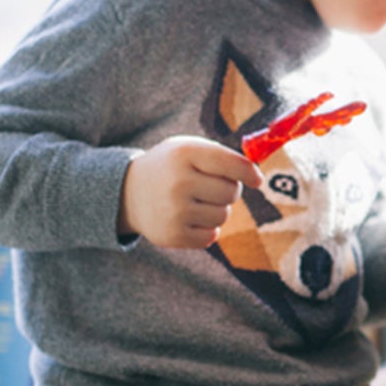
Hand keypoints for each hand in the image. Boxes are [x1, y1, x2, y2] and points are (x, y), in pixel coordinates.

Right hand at [118, 136, 263, 247]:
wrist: (128, 193)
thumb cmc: (170, 168)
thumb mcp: (188, 149)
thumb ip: (222, 157)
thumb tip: (256, 177)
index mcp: (184, 154)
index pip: (231, 164)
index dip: (249, 173)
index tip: (256, 179)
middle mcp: (179, 182)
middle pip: (231, 193)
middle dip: (228, 190)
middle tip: (209, 186)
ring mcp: (174, 211)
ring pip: (223, 215)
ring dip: (216, 209)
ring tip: (195, 201)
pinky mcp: (173, 235)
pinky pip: (211, 235)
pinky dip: (206, 228)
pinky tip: (189, 218)